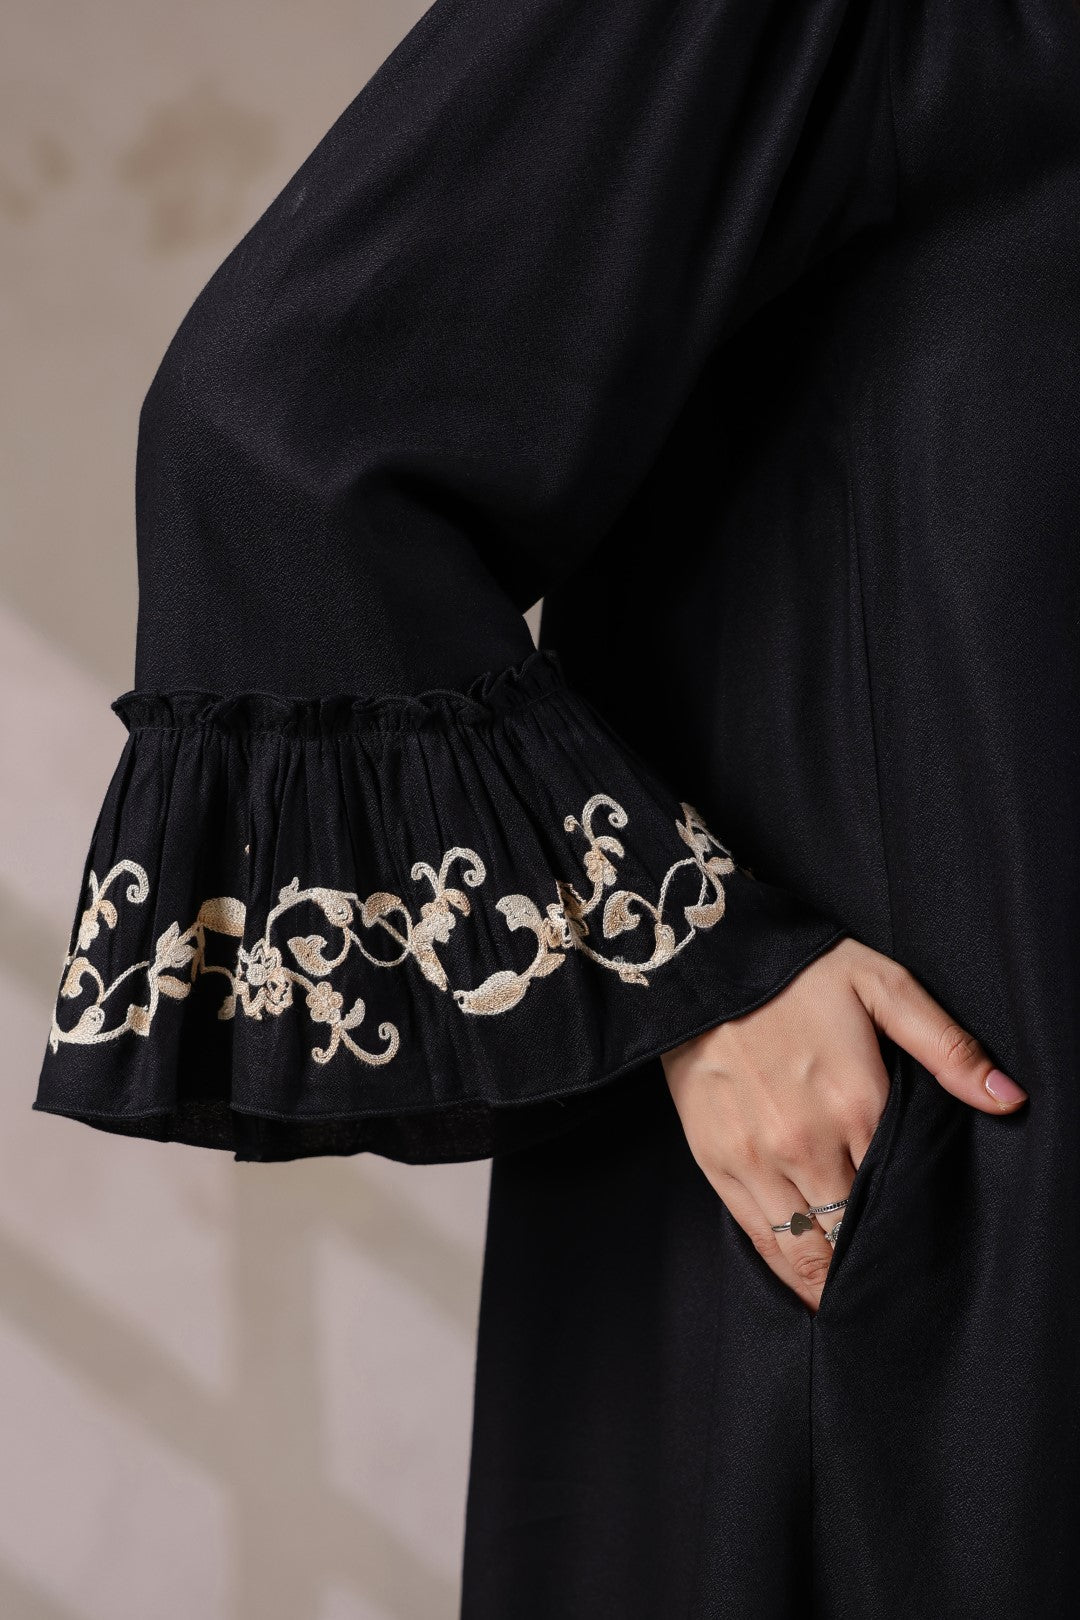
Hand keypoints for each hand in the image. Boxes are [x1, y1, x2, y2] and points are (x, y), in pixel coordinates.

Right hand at [660, 934, 1026, 1312]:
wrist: (705, 962)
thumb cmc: (799, 972)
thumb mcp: (884, 987)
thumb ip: (947, 1047)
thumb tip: (1009, 1099)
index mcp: (857, 1104)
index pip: (898, 1196)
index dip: (914, 1228)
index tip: (929, 1251)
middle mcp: (806, 1142)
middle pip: (853, 1234)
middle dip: (876, 1266)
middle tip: (897, 1291)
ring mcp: (756, 1157)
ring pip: (804, 1251)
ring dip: (831, 1282)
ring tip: (854, 1302)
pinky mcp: (715, 1161)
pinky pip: (757, 1237)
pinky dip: (785, 1268)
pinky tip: (807, 1283)